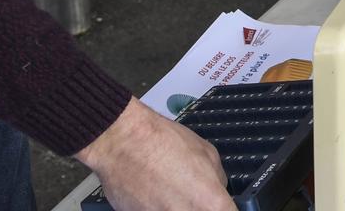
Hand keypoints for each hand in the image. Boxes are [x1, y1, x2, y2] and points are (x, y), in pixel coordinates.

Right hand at [74, 98, 234, 210]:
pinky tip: (152, 191)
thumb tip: (218, 188)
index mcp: (211, 202)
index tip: (220, 203)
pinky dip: (156, 206)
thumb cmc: (160, 141)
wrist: (121, 140)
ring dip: (177, 205)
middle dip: (199, 205)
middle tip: (191, 193)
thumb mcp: (207, 152)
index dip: (224, 207)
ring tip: (168, 190)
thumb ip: (217, 178)